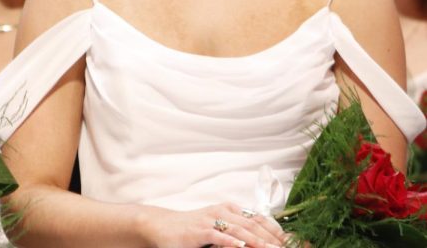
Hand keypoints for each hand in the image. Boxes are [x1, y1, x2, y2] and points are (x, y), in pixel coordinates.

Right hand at [139, 203, 287, 247]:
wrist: (162, 226)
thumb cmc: (192, 229)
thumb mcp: (217, 226)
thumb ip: (236, 231)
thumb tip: (260, 240)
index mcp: (229, 209)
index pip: (258, 218)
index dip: (276, 230)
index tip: (291, 241)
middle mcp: (222, 211)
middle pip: (253, 224)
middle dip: (272, 238)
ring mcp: (210, 220)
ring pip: (240, 231)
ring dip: (258, 241)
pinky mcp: (199, 231)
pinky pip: (218, 236)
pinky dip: (231, 242)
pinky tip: (241, 247)